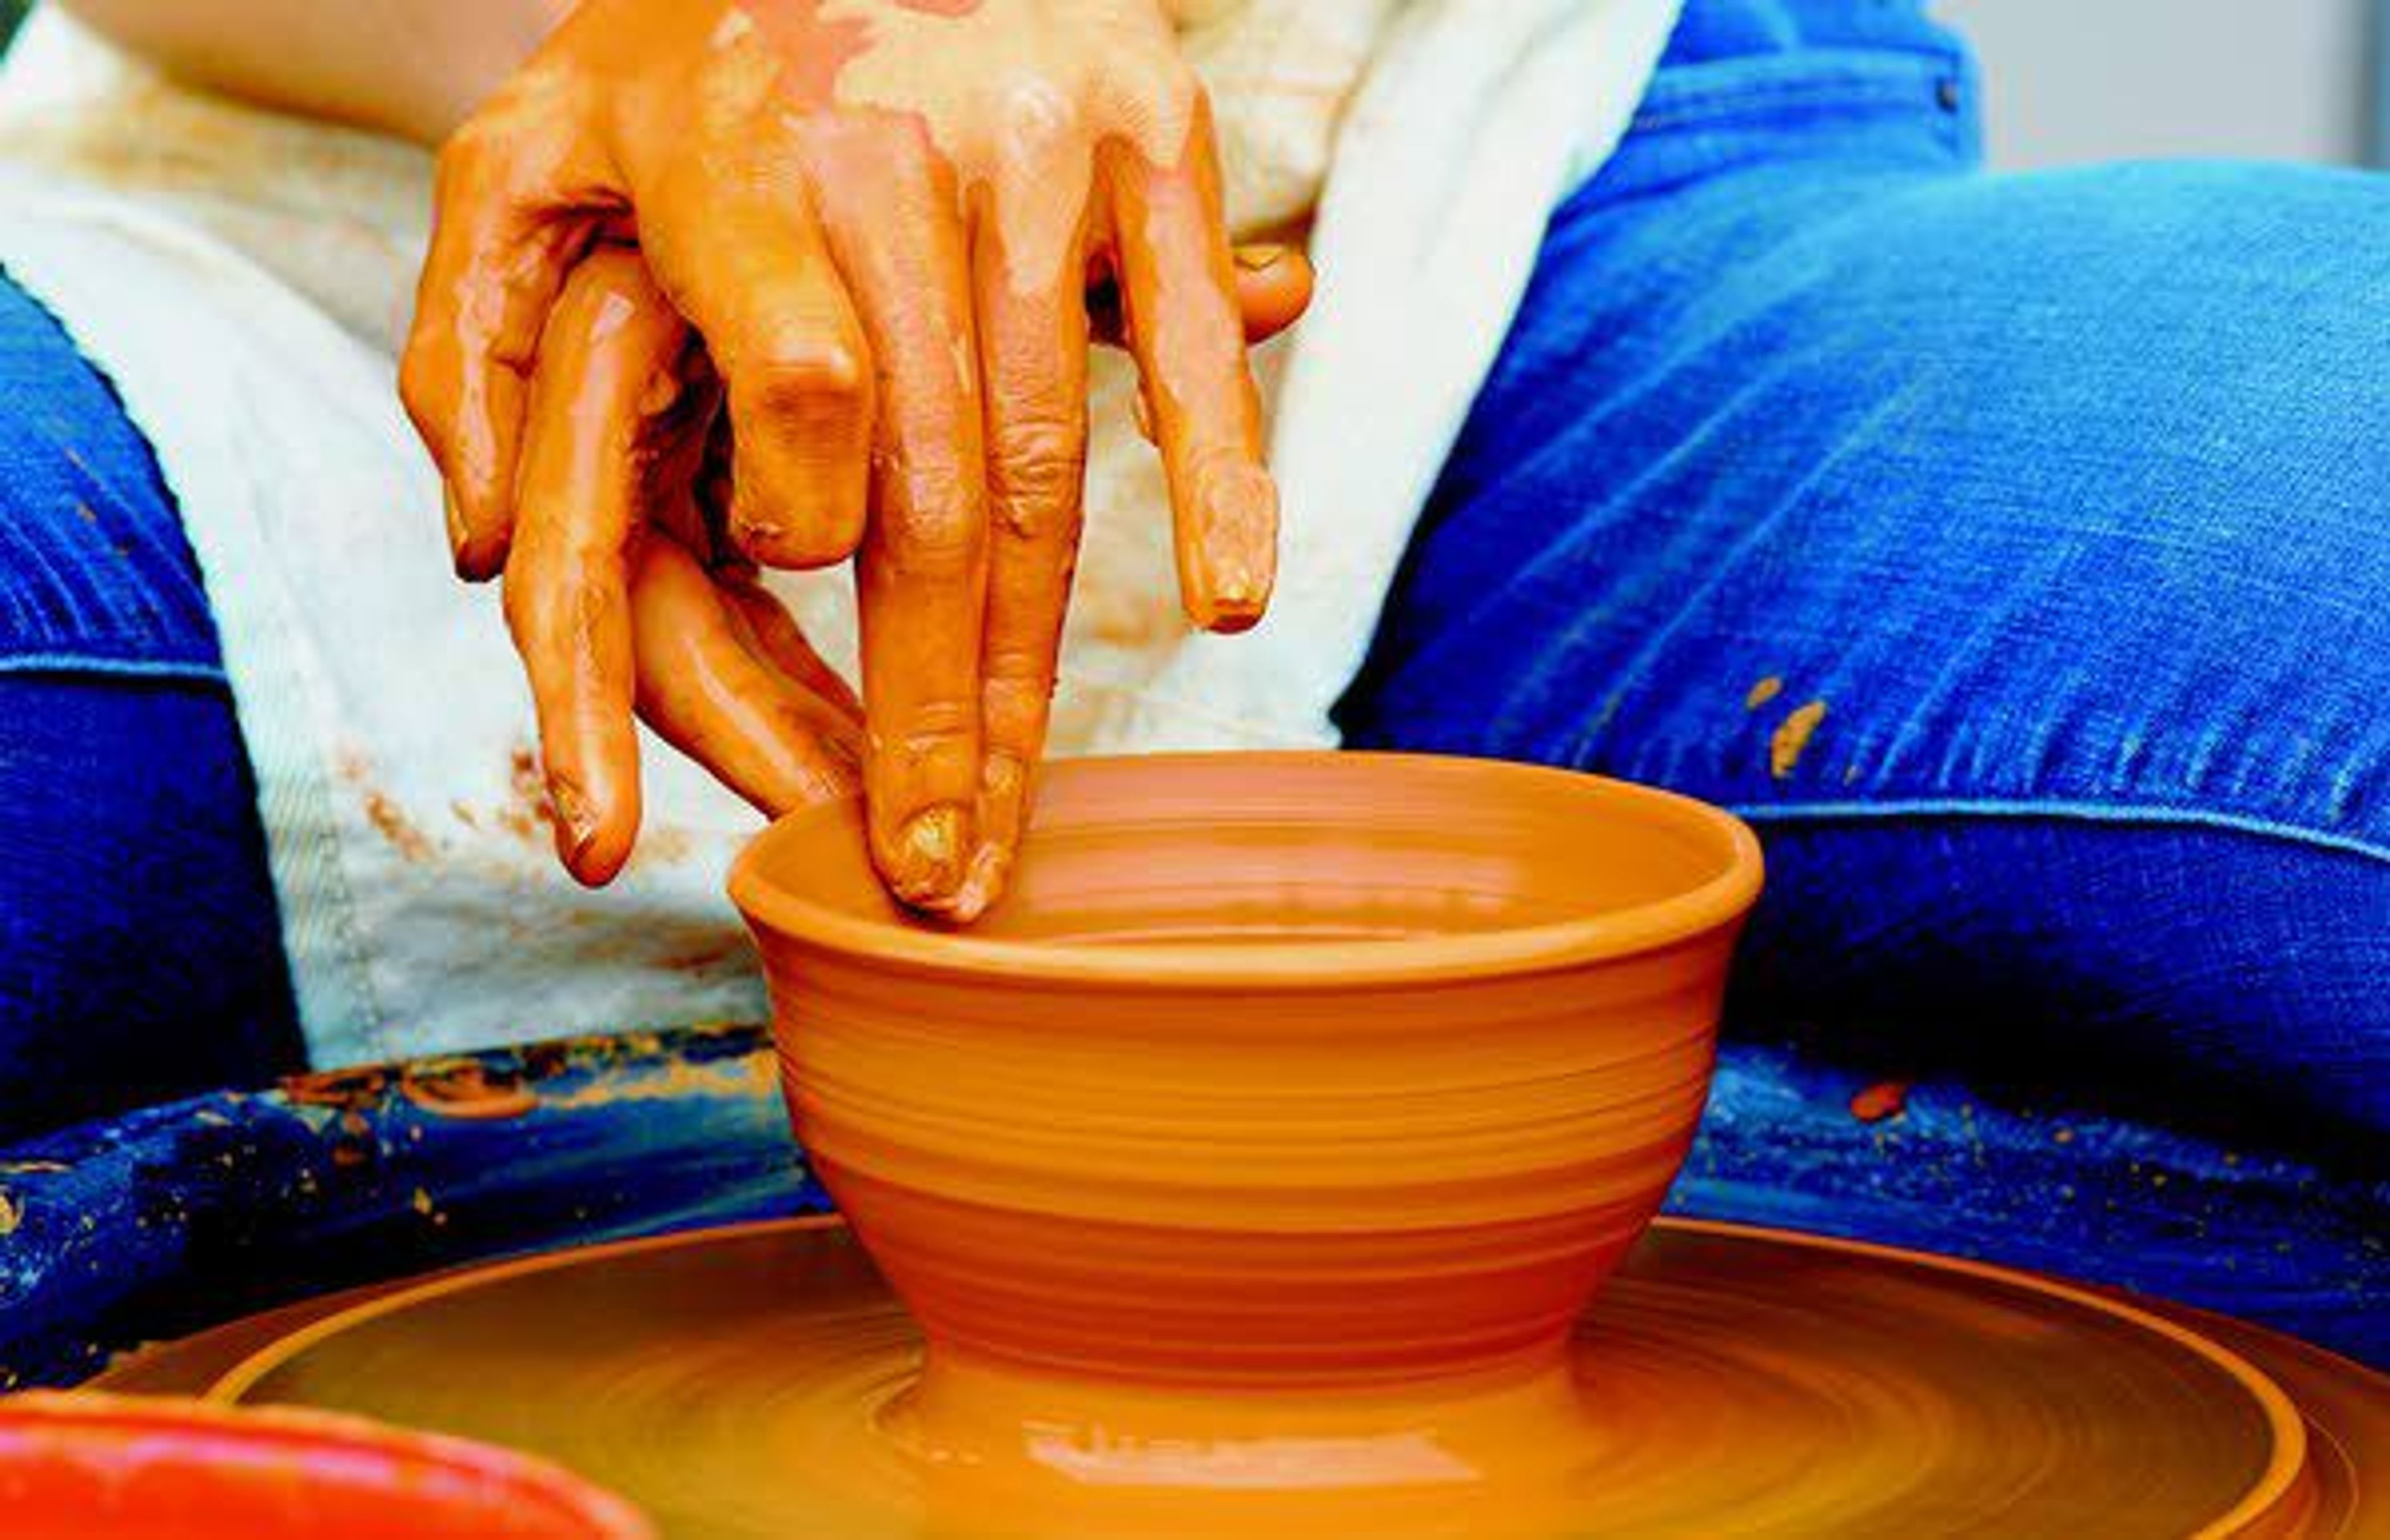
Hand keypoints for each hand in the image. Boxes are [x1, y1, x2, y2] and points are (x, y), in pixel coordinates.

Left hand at [403, 0, 1310, 915]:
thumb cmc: (684, 43)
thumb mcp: (528, 148)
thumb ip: (467, 332)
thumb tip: (477, 549)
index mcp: (734, 153)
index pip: (800, 371)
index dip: (811, 513)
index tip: (807, 633)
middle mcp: (897, 152)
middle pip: (934, 489)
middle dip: (931, 710)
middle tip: (935, 868)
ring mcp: (1042, 147)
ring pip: (1049, 458)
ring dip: (1032, 666)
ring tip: (1009, 815)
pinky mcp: (1149, 133)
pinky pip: (1183, 343)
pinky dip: (1222, 476)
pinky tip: (1230, 602)